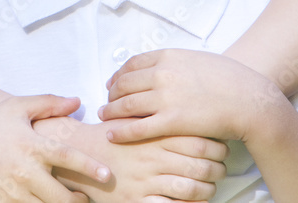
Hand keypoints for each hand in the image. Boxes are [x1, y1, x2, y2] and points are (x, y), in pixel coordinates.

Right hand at [0, 95, 109, 202]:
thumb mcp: (13, 108)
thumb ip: (46, 102)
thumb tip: (76, 101)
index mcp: (31, 145)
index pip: (67, 157)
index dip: (89, 166)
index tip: (106, 174)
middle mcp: (24, 171)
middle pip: (62, 195)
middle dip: (79, 201)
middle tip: (85, 198)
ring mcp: (13, 192)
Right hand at [36, 117, 227, 202]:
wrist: (76, 154)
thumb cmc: (106, 135)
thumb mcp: (130, 115)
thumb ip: (153, 109)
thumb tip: (182, 104)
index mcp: (152, 134)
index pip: (197, 140)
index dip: (215, 146)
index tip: (220, 147)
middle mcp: (151, 157)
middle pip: (200, 164)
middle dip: (217, 168)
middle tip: (221, 168)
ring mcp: (145, 180)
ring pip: (191, 188)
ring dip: (208, 189)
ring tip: (211, 185)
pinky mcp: (137, 200)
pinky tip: (196, 202)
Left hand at [99, 49, 288, 143]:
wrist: (251, 100)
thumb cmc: (229, 79)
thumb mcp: (196, 59)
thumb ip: (173, 62)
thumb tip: (156, 67)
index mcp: (167, 57)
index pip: (131, 64)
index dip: (118, 75)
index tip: (113, 83)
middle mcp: (162, 74)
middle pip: (124, 83)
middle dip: (112, 94)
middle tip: (107, 102)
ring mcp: (166, 98)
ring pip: (126, 104)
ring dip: (111, 111)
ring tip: (105, 116)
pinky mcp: (172, 122)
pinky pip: (138, 127)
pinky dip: (121, 131)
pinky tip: (113, 134)